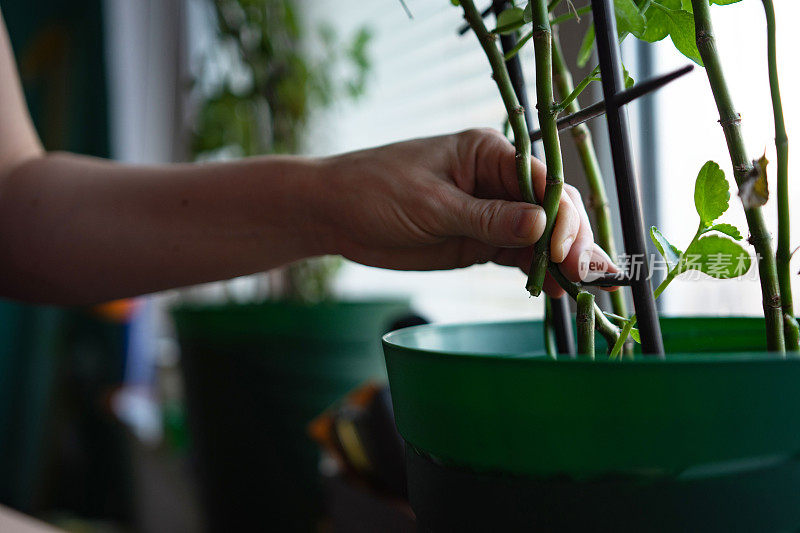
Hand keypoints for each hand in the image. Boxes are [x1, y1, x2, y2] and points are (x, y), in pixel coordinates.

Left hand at [317, 128, 616, 296]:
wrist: (335, 214)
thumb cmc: (375, 191)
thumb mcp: (431, 204)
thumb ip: (486, 218)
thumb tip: (542, 226)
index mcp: (489, 153)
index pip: (543, 180)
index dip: (562, 214)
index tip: (564, 249)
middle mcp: (498, 180)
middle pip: (551, 208)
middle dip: (571, 239)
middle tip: (582, 276)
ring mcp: (491, 213)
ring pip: (541, 236)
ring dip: (563, 259)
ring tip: (585, 288)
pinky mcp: (479, 241)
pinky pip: (519, 256)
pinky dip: (538, 271)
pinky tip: (558, 288)